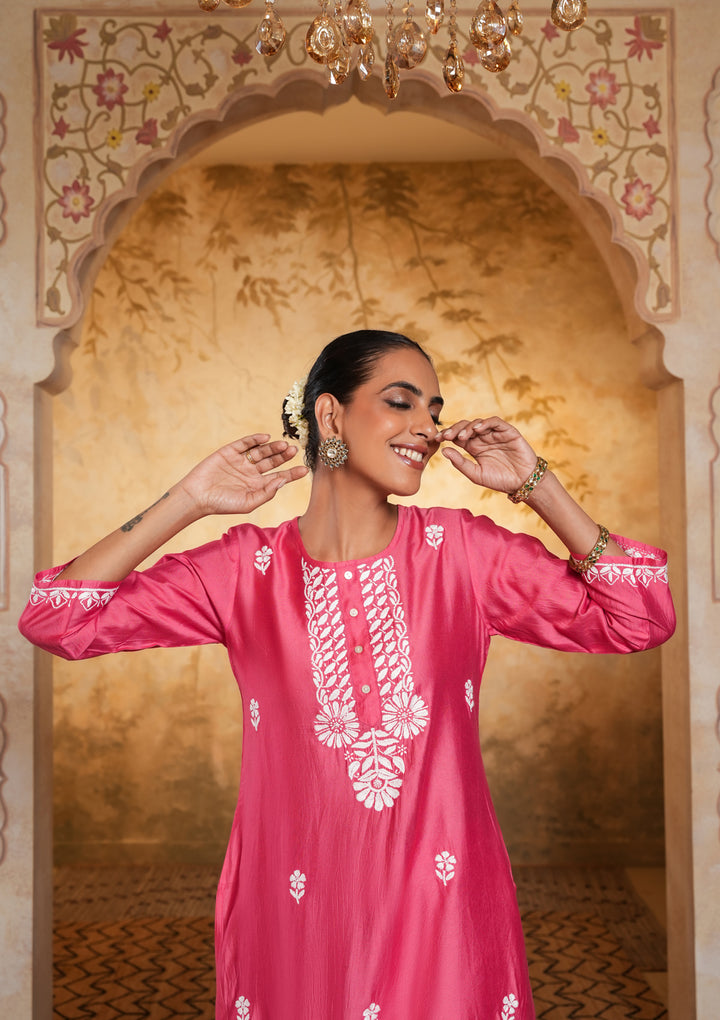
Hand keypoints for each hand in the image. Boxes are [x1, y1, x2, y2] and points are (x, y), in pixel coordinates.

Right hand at [177, 434, 308, 515]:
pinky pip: (245, 443)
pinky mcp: (230, 452)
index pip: (279, 477)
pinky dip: (255, 439)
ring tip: (284, 445)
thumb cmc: (222, 504)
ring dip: (273, 447)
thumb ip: (266, 493)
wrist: (198, 496)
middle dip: (284, 456)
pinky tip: (265, 438)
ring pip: (261, 451)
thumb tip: (282, 482)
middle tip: (295, 451)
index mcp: (258, 485)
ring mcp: (241, 461)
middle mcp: (251, 472)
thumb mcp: (248, 503)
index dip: (292, 473)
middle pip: (273, 461)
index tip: (304, 469)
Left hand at [435, 417, 537, 493]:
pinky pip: (495, 422)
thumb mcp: (476, 474)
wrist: (522, 483)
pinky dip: (485, 423)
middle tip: (446, 436)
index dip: (447, 435)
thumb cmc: (499, 480)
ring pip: (478, 423)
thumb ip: (460, 463)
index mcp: (473, 448)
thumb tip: (444, 451)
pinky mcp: (507, 431)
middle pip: (465, 427)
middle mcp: (482, 438)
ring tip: (462, 436)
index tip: (437, 439)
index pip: (457, 437)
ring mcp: (495, 434)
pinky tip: (477, 430)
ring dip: (468, 427)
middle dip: (454, 430)